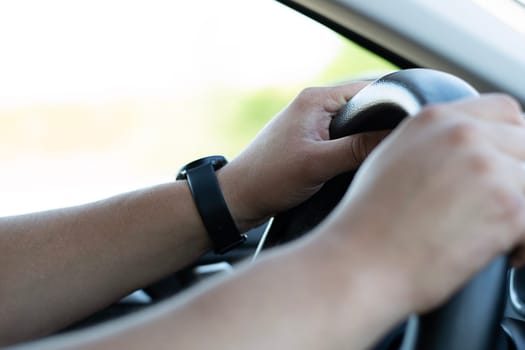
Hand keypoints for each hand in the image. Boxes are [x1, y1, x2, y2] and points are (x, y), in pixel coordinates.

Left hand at [219, 82, 387, 229]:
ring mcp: (311, 124)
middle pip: (363, 109)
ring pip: (353, 127)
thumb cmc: (270, 177)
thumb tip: (397, 137)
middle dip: (380, 126)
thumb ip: (357, 148)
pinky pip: (341, 139)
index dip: (391, 108)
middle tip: (400, 148)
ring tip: (384, 158)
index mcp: (315, 100)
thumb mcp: (318, 163)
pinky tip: (363, 165)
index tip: (409, 129)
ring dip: (366, 140)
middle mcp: (314, 106)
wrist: (238, 198)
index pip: (368, 91)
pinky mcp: (309, 141)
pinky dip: (353, 149)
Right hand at [314, 94, 524, 314]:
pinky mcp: (506, 204)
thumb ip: (432, 145)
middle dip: (518, 176)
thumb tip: (466, 153)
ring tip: (504, 236)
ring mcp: (486, 166)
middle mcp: (462, 134)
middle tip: (502, 206)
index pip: (503, 110)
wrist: (360, 261)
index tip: (508, 166)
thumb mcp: (391, 161)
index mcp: (435, 119)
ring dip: (523, 208)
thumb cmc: (368, 223)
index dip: (510, 139)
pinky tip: (506, 253)